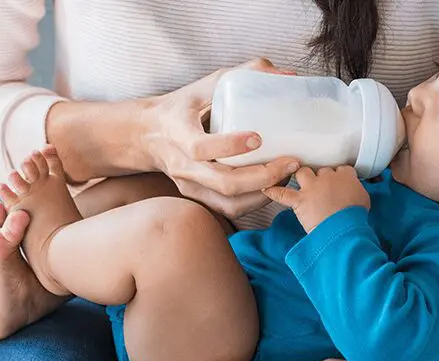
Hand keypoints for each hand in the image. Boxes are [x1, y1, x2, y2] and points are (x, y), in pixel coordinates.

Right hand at [142, 58, 300, 218]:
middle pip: (224, 183)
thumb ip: (246, 73)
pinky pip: (229, 209)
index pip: (200, 147)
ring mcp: (189, 185)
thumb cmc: (183, 105)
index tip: (258, 138)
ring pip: (229, 202)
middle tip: (290, 162)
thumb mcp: (207, 83)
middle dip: (263, 177)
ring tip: (286, 175)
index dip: (230, 146)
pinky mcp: (198, 197)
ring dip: (263, 193)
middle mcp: (182, 164)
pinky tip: (272, 186)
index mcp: (178, 132)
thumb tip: (287, 74)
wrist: (148, 134)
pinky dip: (255, 202)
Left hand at [263, 166, 369, 231]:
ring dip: (301, 177)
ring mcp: (312, 187)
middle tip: (321, 188)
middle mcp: (327, 177)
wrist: (345, 228)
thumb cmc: (356, 216)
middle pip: (321, 170)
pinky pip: (282, 193)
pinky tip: (266, 189)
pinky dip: (274, 192)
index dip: (337, 176)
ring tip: (301, 183)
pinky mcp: (300, 200)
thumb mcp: (364, 199)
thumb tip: (353, 193)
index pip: (340, 169)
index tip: (337, 184)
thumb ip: (356, 190)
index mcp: (345, 175)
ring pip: (302, 173)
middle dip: (320, 178)